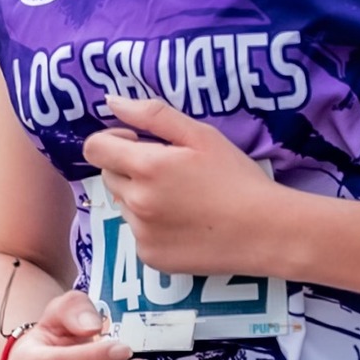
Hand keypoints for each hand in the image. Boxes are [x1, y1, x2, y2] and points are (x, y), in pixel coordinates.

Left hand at [82, 94, 281, 275]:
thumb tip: (111, 102)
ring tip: (182, 200)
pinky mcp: (150, 258)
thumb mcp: (201, 135)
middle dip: (129, 168)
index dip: (112, 140)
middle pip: (109, 176)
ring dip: (141, 197)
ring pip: (123, 205)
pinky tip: (185, 223)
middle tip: (170, 171)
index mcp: (146, 167)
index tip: (137, 141)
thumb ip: (152, 115)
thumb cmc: (237, 177)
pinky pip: (138, 233)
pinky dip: (153, 226)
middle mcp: (136, 202)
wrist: (265, 231)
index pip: (94, 149)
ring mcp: (141, 234)